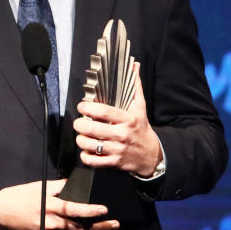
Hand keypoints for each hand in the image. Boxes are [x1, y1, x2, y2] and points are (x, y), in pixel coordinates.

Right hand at [0, 179, 119, 229]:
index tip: (104, 210)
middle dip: (98, 226)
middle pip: (79, 226)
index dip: (90, 211)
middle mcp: (51, 222)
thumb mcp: (39, 187)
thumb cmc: (20, 196)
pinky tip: (87, 227)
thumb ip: (59, 187)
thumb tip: (75, 184)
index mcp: (50, 206)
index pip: (74, 209)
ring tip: (107, 226)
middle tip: (114, 224)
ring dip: (90, 229)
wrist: (0, 212)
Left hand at [74, 62, 161, 177]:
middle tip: (78, 122)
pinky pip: (92, 161)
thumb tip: (134, 66)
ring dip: (81, 140)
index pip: (103, 112)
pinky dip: (85, 155)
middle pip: (92, 129)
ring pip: (90, 145)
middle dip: (79, 125)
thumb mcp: (140, 107)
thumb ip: (135, 86)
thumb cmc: (142, 128)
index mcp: (127, 119)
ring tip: (82, 135)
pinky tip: (87, 150)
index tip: (82, 106)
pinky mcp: (113, 162)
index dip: (87, 108)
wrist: (152, 155)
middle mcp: (121, 134)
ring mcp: (117, 149)